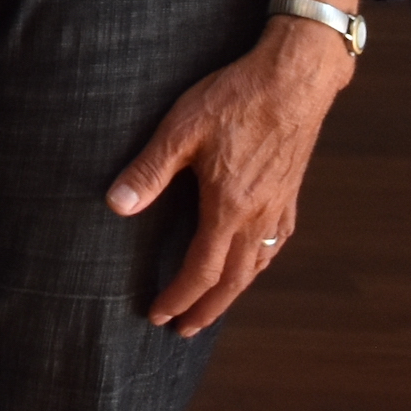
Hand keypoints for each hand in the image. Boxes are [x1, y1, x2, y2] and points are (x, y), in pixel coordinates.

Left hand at [108, 13, 355, 331]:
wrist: (294, 81)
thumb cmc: (235, 100)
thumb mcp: (180, 130)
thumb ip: (149, 171)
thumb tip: (116, 206)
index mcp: (230, 208)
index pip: (202, 270)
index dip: (179, 297)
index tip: (159, 315)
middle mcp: (259, 218)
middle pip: (233, 281)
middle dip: (206, 309)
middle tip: (184, 330)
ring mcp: (279, 209)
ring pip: (257, 267)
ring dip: (232, 293)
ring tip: (212, 306)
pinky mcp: (290, 196)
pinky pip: (274, 247)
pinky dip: (257, 266)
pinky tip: (249, 263)